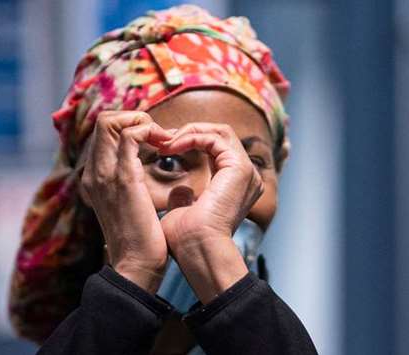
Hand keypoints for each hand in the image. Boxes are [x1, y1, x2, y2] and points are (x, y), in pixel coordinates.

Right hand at [80, 111, 173, 292]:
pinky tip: (166, 145)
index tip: (154, 141)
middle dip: (135, 118)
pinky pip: (131, 135)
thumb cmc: (141, 239)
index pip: (103, 132)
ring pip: (110, 120)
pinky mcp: (123, 177)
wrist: (136, 265)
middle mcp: (94, 171)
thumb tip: (144, 165)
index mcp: (95, 177)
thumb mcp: (130, 205)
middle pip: (103, 120)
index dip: (129, 126)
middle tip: (159, 137)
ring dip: (142, 121)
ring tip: (163, 139)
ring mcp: (104, 173)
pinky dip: (150, 130)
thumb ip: (130, 183)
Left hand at [158, 123, 264, 302]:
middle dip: (189, 132)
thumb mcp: (183, 211)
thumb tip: (179, 190)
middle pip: (220, 134)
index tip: (162, 147)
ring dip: (189, 132)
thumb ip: (183, 197)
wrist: (196, 250)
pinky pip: (216, 137)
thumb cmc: (186, 240)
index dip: (189, 141)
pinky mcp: (239, 167)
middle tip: (163, 139)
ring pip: (220, 131)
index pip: (216, 148)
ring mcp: (246, 171)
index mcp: (234, 186)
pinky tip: (172, 146)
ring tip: (166, 142)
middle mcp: (245, 177)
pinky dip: (192, 137)